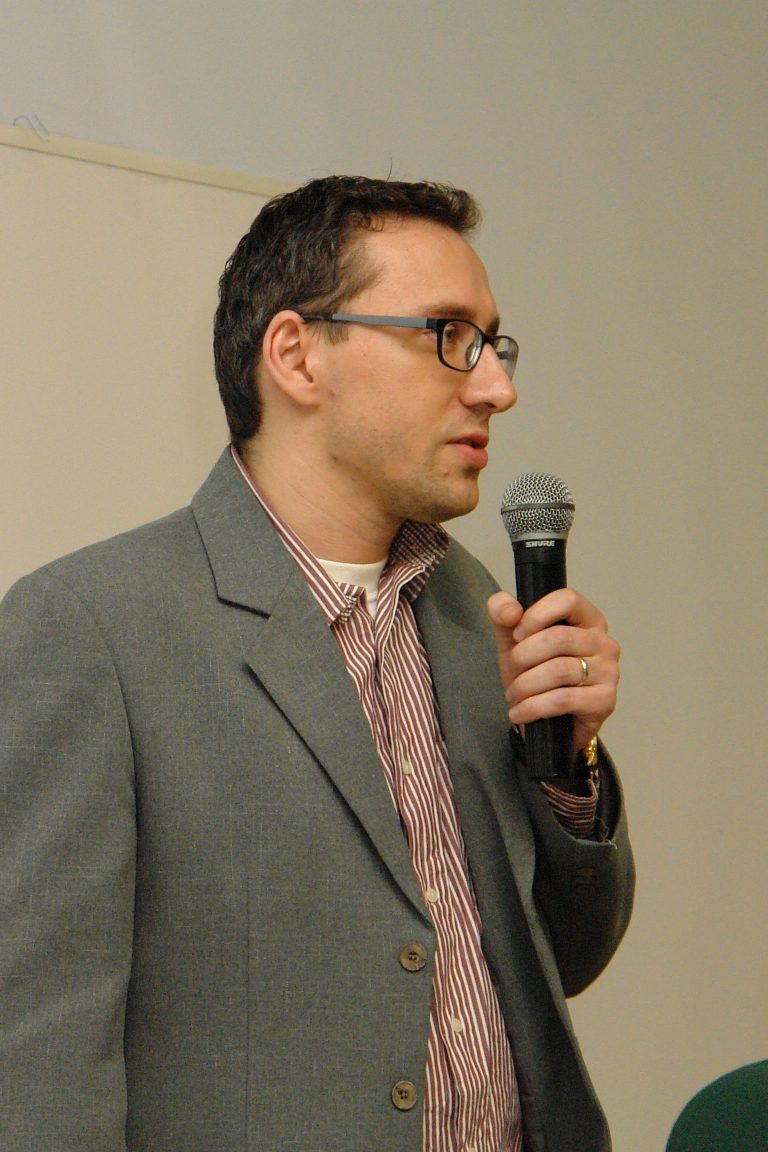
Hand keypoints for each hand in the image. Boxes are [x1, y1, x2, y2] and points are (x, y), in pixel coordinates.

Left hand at [486, 588, 619, 753]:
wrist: (547, 721)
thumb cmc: (535, 673)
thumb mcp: (512, 639)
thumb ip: (502, 612)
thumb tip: (509, 610)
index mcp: (587, 619)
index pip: (567, 599)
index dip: (535, 615)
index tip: (517, 635)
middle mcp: (604, 642)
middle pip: (558, 638)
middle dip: (523, 657)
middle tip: (513, 672)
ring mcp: (609, 672)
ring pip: (558, 671)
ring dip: (525, 686)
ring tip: (514, 695)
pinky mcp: (605, 701)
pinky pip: (562, 700)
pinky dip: (532, 707)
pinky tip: (520, 712)